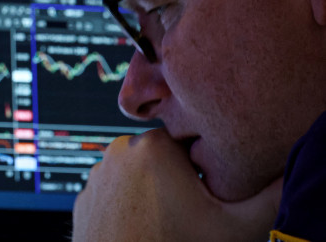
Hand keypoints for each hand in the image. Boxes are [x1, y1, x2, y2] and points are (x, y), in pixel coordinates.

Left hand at [71, 128, 282, 241]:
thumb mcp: (234, 227)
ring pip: (139, 173)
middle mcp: (121, 149)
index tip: (209, 192)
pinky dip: (130, 203)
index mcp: (155, 145)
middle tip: (191, 210)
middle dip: (179, 178)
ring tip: (167, 219)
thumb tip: (283, 177)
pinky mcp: (86, 192)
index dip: (206, 167)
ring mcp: (99, 171)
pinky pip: (116, 190)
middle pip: (165, 157)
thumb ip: (267, 198)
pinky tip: (143, 224)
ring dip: (153, 189)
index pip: (191, 142)